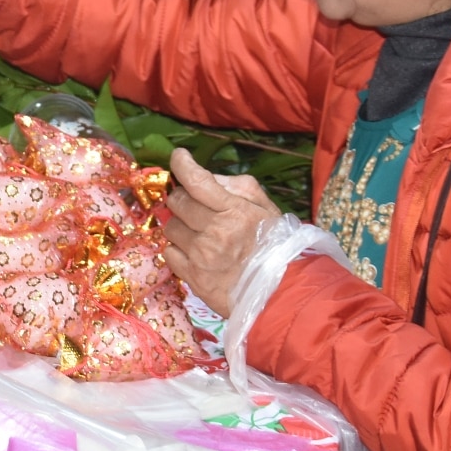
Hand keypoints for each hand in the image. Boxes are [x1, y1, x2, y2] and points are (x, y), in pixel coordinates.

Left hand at [161, 147, 281, 316]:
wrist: (280, 293)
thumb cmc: (274, 246)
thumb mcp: (265, 209)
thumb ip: (238, 187)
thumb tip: (208, 178)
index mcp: (235, 211)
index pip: (197, 180)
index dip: (182, 164)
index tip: (179, 157)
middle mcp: (215, 231)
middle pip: (177, 202)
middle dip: (183, 199)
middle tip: (196, 206)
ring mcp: (201, 256)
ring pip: (170, 227)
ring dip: (181, 226)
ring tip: (200, 234)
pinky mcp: (193, 277)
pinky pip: (169, 253)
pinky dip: (178, 250)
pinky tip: (195, 253)